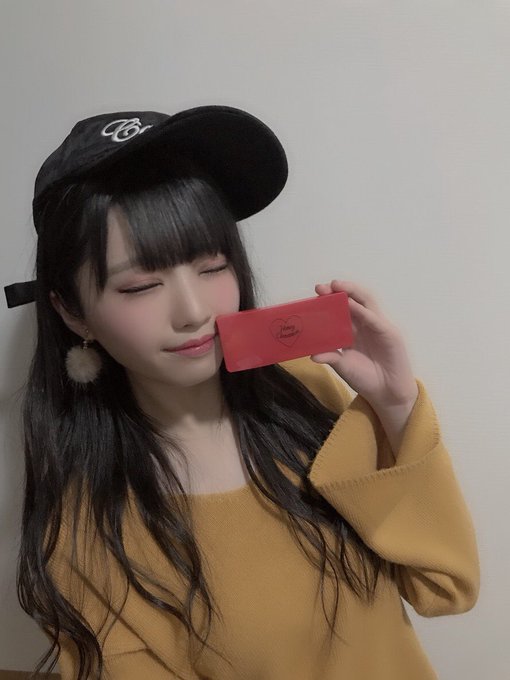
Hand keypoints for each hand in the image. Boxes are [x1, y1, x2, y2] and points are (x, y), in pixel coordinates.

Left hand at [310, 280, 418, 410]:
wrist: (385, 393)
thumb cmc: (365, 378)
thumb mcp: (343, 366)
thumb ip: (330, 357)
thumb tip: (312, 355)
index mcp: (353, 329)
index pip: (342, 308)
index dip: (330, 299)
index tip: (316, 293)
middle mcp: (366, 324)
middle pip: (354, 300)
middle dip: (340, 291)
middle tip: (322, 287)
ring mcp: (378, 326)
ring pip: (367, 303)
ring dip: (353, 292)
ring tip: (337, 286)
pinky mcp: (389, 334)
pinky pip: (375, 320)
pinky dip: (363, 311)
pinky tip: (351, 305)